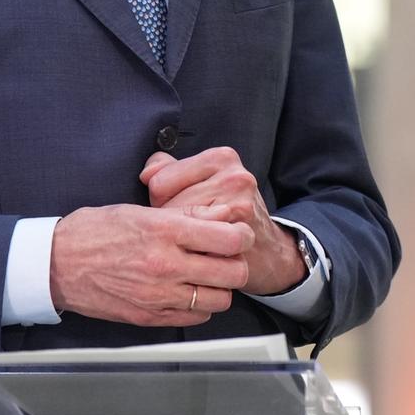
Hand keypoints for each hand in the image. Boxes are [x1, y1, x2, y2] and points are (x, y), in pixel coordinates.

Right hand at [49, 203, 254, 325]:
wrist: (55, 264)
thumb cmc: (95, 231)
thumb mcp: (141, 211)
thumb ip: (186, 215)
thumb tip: (222, 215)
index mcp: (165, 231)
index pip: (228, 238)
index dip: (241, 235)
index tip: (238, 234)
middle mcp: (165, 265)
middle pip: (232, 272)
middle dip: (237, 263)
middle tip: (229, 257)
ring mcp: (158, 295)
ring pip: (219, 300)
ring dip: (221, 288)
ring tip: (209, 276)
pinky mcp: (149, 316)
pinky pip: (195, 318)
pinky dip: (200, 307)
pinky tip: (190, 292)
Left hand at [140, 146, 305, 295]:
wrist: (267, 248)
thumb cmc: (224, 212)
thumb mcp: (202, 181)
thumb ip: (168, 169)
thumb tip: (146, 174)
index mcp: (222, 158)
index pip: (159, 181)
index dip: (162, 200)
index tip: (181, 207)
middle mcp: (235, 177)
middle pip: (168, 206)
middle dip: (170, 222)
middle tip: (191, 228)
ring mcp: (240, 206)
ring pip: (179, 228)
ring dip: (179, 241)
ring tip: (198, 241)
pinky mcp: (240, 236)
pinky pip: (194, 249)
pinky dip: (191, 257)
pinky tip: (204, 255)